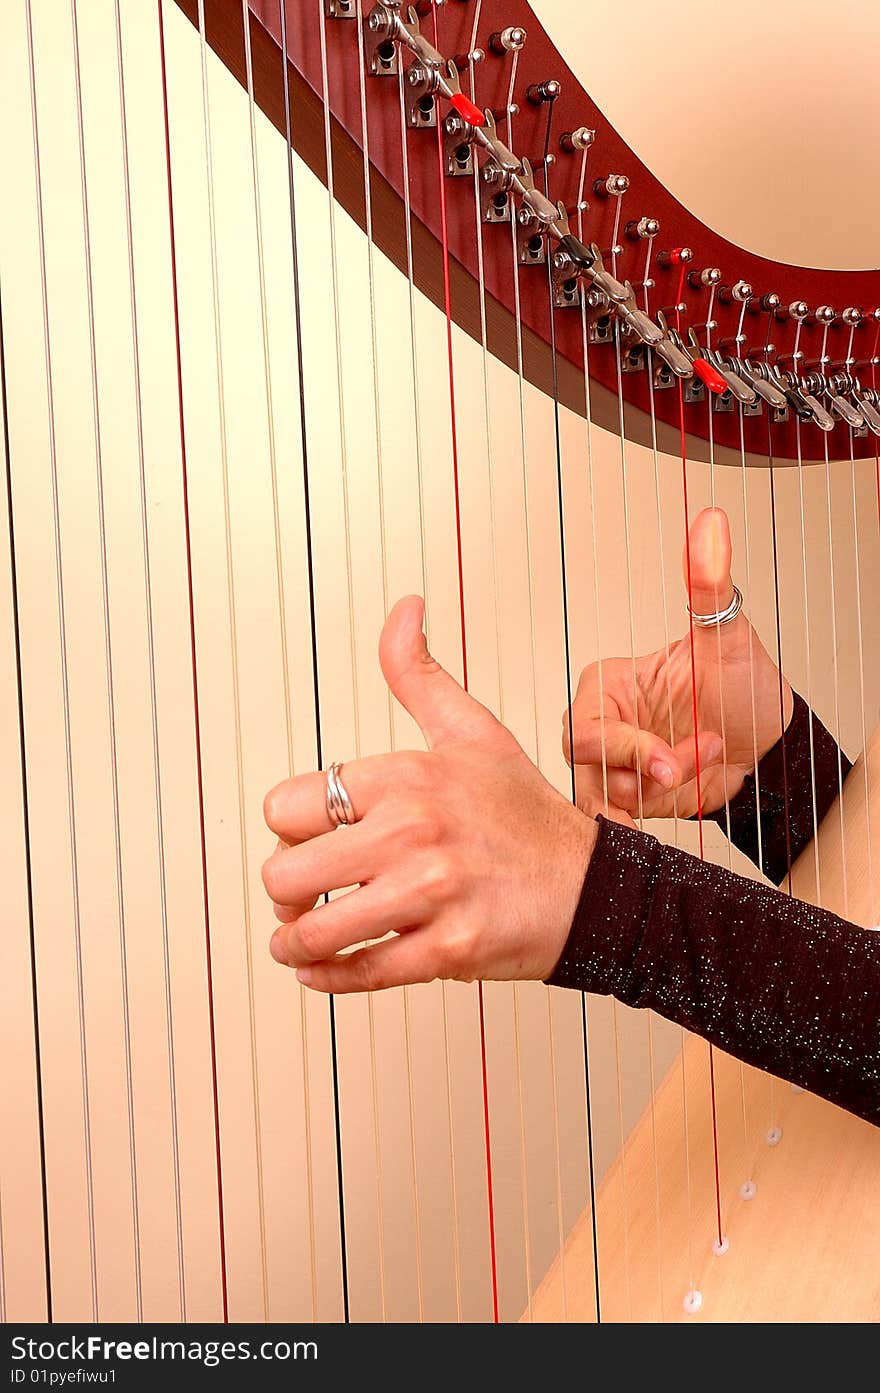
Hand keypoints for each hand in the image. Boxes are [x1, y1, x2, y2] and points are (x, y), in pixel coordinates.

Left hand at [262, 597, 597, 992]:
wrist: (595, 887)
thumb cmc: (524, 814)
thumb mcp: (472, 731)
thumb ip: (418, 674)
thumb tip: (404, 607)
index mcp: (407, 776)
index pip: (286, 806)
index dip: (285, 829)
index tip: (303, 839)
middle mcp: (413, 832)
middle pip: (284, 875)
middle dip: (283, 891)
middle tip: (298, 895)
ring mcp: (430, 895)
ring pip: (312, 933)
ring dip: (293, 943)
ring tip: (298, 940)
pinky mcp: (446, 952)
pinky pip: (356, 975)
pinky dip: (324, 979)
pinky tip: (320, 969)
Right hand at [565, 507, 792, 819]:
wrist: (771, 745)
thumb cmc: (745, 688)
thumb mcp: (728, 638)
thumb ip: (710, 583)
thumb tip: (710, 523)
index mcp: (607, 686)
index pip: (588, 724)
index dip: (626, 746)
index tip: (666, 758)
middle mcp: (602, 725)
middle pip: (591, 765)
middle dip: (644, 773)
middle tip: (682, 768)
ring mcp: (615, 765)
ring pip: (613, 796)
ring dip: (666, 788)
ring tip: (710, 756)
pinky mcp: (630, 798)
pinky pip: (628, 817)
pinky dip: (658, 811)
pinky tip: (692, 786)